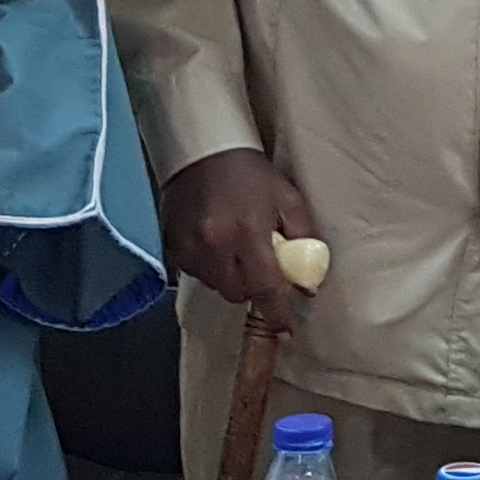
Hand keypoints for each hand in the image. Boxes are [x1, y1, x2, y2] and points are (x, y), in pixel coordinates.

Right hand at [162, 149, 315, 332]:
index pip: (264, 288)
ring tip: (235, 249)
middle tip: (258, 268)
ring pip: (214, 285)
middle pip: (236, 293)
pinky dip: (208, 266)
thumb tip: (308, 283)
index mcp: (248, 232)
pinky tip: (215, 244)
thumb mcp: (289, 200)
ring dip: (228, 277)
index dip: (276, 313)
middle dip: (251, 288)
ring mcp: (189, 245)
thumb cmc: (252, 174)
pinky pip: (193, 272)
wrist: (204, 150)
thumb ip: (303, 241)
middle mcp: (215, 243)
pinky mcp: (171, 243)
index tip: (285, 329)